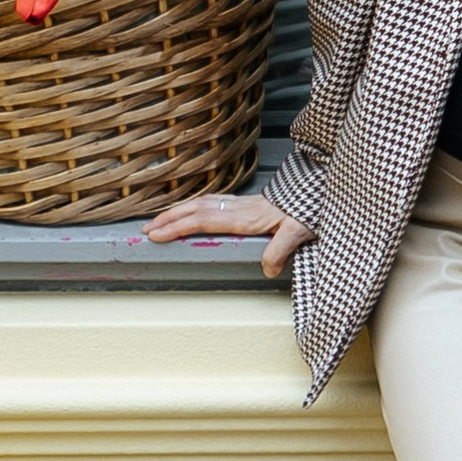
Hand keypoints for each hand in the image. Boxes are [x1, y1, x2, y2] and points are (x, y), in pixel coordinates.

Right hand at [140, 189, 317, 279]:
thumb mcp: (297, 232)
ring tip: (159, 221)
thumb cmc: (307, 211)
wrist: (315, 192)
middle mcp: (237, 208)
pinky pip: (211, 202)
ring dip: (178, 211)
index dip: (178, 227)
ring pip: (201, 204)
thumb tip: (266, 268)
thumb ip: (280, 250)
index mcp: (244, 217)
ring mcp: (240, 204)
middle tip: (146, 230)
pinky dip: (193, 206)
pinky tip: (191, 211)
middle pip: (195, 209)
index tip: (156, 234)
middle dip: (168, 219)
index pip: (202, 220)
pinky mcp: (245, 204)